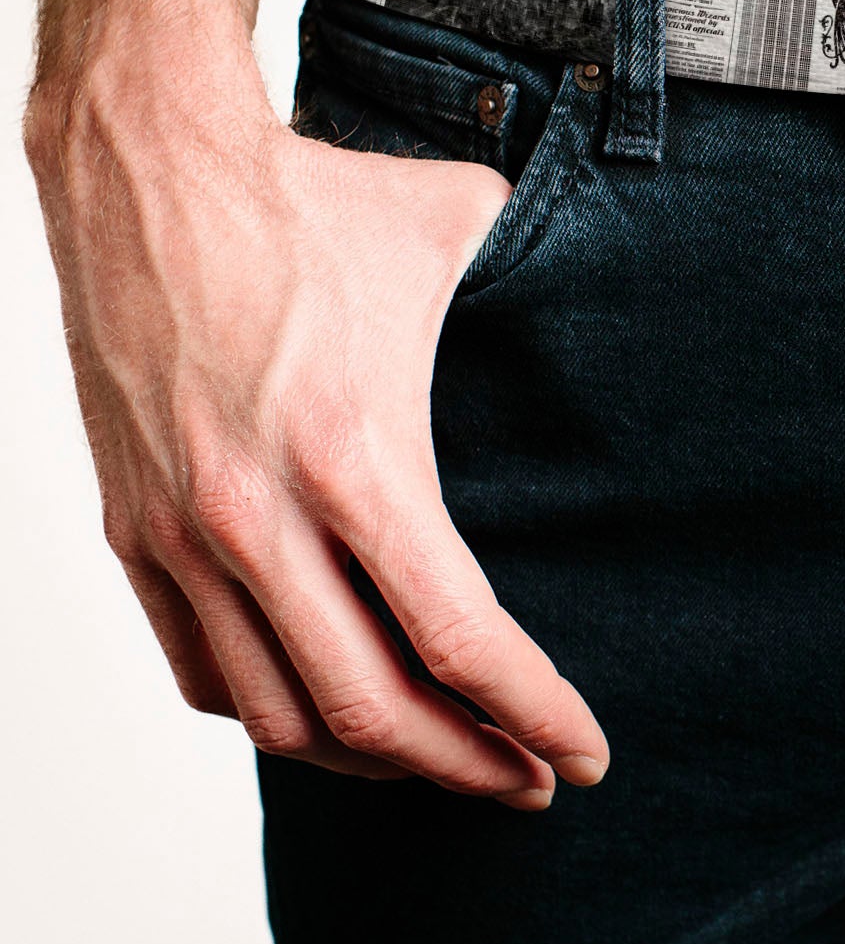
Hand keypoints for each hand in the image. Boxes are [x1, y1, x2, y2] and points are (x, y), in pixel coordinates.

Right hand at [26, 30, 608, 808]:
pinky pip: (202, 670)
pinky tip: (332, 708)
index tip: (588, 756)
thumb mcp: (461, 234)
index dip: (536, 715)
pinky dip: (275, 712)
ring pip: (279, 713)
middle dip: (469, 767)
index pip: (462, 639)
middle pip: (375, 709)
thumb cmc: (316, 199)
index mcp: (357, 455)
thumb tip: (615, 306)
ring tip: (444, 756)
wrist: (146, 162)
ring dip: (372, 759)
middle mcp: (260, 515)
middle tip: (532, 782)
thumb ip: (542, 291)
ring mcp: (182, 531)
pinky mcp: (130, 528)